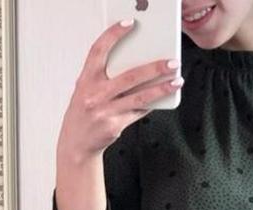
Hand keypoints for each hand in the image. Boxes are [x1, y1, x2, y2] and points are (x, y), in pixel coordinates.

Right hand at [57, 20, 183, 161]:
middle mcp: (95, 95)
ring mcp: (105, 111)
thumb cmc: (84, 112)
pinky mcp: (115, 126)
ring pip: (139, 97)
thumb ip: (104, 76)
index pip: (98, 51)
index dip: (113, 35)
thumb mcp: (86, 89)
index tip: (129, 24)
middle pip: (129, 77)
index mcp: (86, 80)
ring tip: (176, 81)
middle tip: (171, 62)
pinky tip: (163, 97)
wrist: (76, 143)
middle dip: (154, 68)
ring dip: (161, 89)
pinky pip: (138, 112)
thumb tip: (135, 62)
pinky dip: (152, 104)